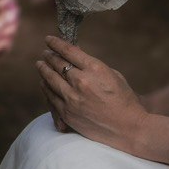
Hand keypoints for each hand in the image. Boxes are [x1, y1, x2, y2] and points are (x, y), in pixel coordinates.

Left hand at [36, 37, 150, 155]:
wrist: (128, 129)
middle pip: (57, 64)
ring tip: (40, 65)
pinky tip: (44, 83)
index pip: (69, 51)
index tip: (49, 40)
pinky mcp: (67, 114)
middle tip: (44, 53)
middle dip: (49, 56)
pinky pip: (50, 97)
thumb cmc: (124, 100)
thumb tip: (76, 56)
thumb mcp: (113, 75)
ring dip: (43, 70)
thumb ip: (93, 66)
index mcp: (95, 69)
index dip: (56, 43)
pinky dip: (46, 88)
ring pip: (50, 80)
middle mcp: (81, 82)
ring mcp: (72, 99)